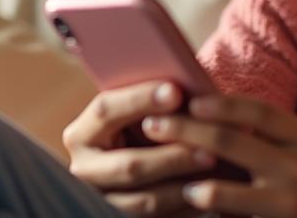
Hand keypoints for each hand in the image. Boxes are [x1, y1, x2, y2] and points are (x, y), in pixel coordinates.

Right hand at [63, 82, 215, 215]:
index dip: (140, 100)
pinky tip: (210, 191)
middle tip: (210, 147)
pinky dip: (187, 205)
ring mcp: (103, 199)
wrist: (136, 162)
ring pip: (146, 200)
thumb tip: (185, 91)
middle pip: (130, 165)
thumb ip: (151, 103)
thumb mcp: (135, 114)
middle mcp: (85, 169)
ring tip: (214, 169)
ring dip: (184, 184)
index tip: (176, 91)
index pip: (105, 111)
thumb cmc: (143, 127)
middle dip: (172, 156)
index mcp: (82, 134)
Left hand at [139, 94, 296, 217]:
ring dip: (191, 180)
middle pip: (233, 142)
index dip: (220, 103)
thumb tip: (216, 108)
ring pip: (227, 189)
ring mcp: (290, 201)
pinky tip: (190, 205)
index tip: (189, 98)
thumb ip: (276, 135)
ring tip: (165, 172)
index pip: (258, 112)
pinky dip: (209, 211)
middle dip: (186, 130)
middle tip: (151, 125)